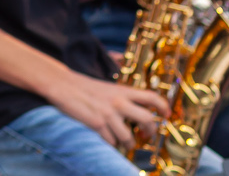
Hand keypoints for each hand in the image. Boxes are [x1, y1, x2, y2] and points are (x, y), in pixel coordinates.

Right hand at [45, 68, 166, 147]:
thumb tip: (138, 109)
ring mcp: (108, 114)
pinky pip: (111, 141)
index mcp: (123, 91)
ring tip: (125, 142)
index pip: (151, 97)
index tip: (166, 115)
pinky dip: (111, 143)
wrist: (63, 84)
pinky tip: (107, 138)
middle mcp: (119, 102)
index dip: (163, 107)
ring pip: (129, 137)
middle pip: (147, 120)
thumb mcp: (108, 88)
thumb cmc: (85, 86)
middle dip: (150, 131)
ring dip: (128, 143)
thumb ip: (123, 96)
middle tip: (146, 135)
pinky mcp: (97, 124)